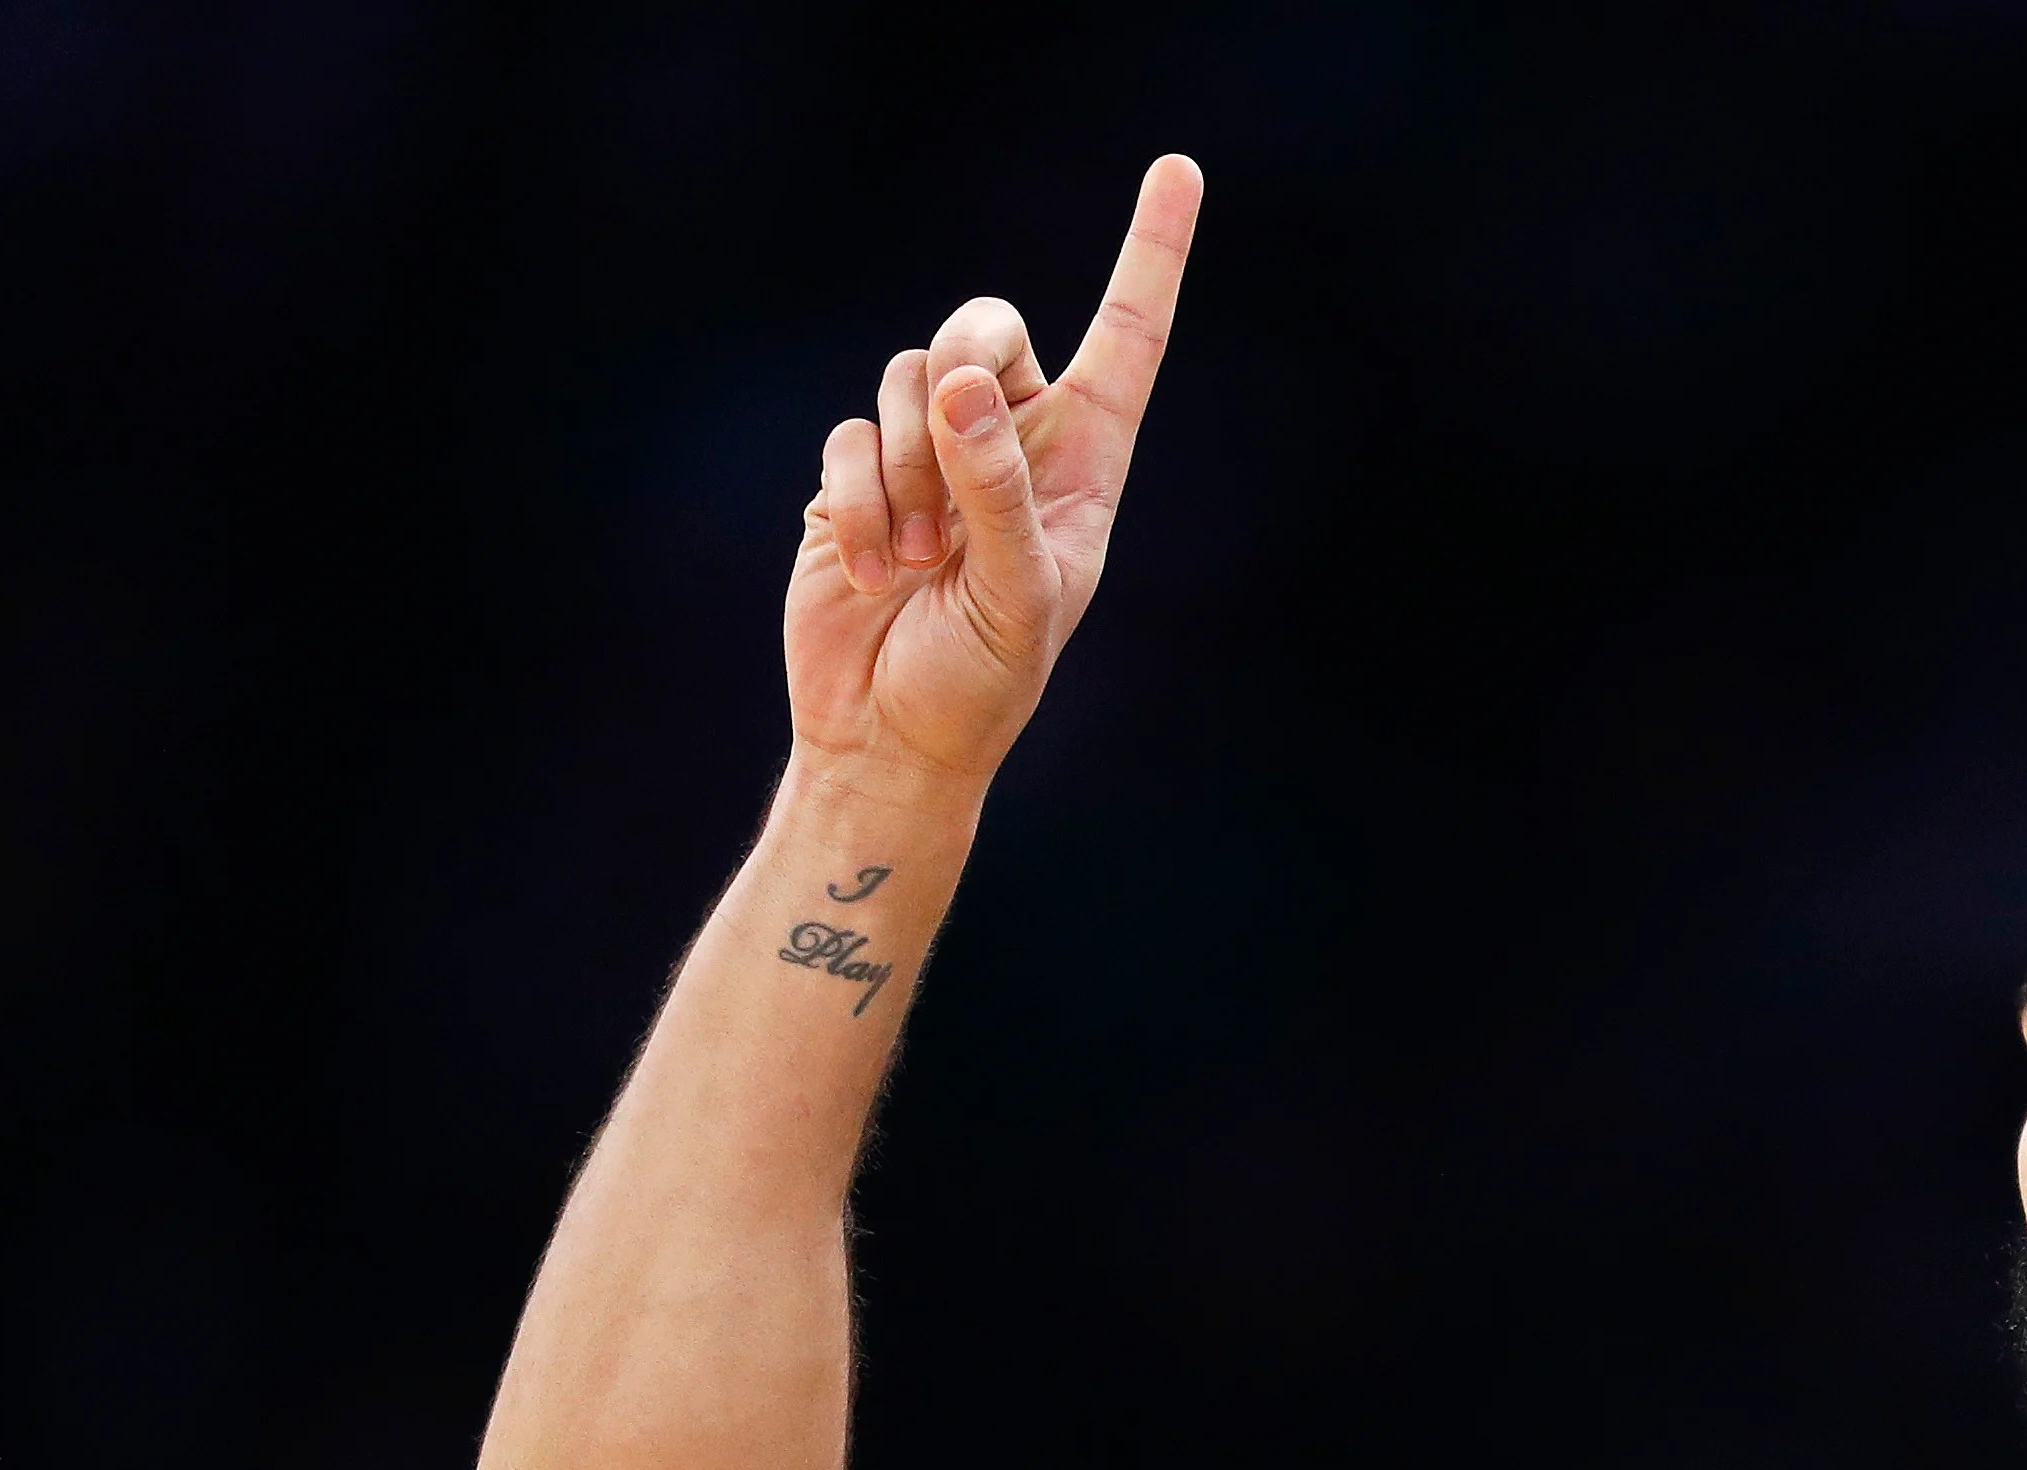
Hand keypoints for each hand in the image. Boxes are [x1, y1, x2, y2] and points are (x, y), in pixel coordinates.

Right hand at [784, 154, 1201, 798]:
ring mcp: (930, 452)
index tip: (1178, 171)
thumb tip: (963, 381)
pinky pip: (848, 434)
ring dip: (908, 472)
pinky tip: (873, 572)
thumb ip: (997, 490)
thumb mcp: (1015, 596)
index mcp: (1084, 463)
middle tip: (954, 482)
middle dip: (959, 381)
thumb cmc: (979, 684)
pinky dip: (860, 502)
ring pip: (908, 377)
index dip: (1152, 255)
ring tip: (919, 563)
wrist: (887, 740)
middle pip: (985, 325)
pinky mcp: (859, 475)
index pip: (1127, 340)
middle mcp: (1012, 441)